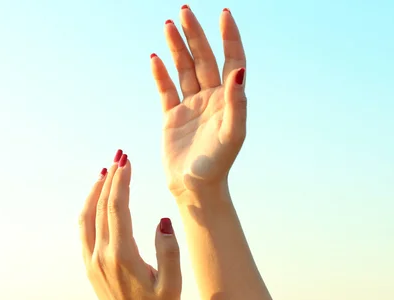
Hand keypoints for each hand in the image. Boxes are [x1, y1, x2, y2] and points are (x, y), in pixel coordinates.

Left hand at [79, 150, 181, 299]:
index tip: (127, 160)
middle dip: (110, 178)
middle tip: (120, 155)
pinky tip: (97, 200)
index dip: (121, 181)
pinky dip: (89, 209)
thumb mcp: (173, 284)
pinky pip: (84, 230)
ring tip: (107, 171)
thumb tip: (163, 221)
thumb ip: (169, 251)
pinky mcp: (90, 265)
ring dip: (96, 191)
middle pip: (101, 206)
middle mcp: (102, 254)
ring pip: (87, 216)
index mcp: (122, 255)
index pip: (117, 208)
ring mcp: (92, 260)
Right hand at [151, 7, 246, 198]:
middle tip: (184, 11)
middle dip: (194, 35)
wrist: (194, 188)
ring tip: (168, 25)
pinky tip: (155, 58)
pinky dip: (160, 74)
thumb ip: (237, 103)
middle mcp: (211, 98)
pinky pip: (166, 90)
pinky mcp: (172, 116)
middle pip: (204, 59)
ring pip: (184, 70)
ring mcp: (191, 106)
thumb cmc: (217, 165)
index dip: (229, 37)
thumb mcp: (232, 134)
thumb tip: (239, 71)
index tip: (223, 14)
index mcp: (229, 100)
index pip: (231, 61)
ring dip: (177, 48)